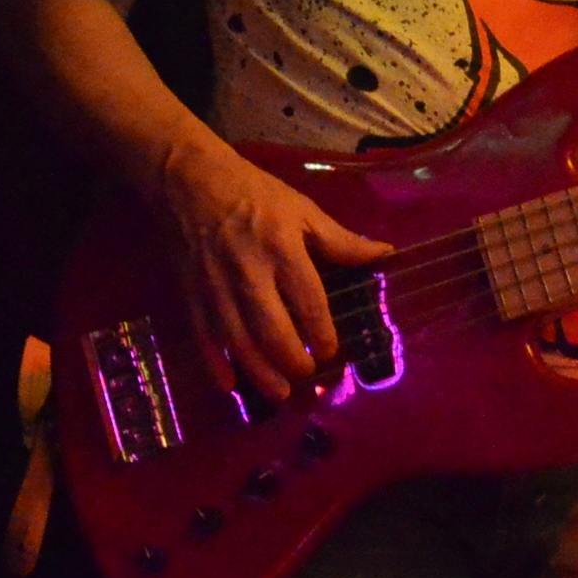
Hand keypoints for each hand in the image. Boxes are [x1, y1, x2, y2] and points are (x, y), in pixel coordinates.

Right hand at [160, 134, 391, 401]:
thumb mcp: (304, 211)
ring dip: (259, 371)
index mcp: (283, 251)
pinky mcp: (192, 294)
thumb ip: (341, 241)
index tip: (331, 351)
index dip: (320, 331)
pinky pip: (203, 336)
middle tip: (306, 375)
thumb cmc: (256, 196)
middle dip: (291, 359)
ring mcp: (216, 288)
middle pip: (271, 328)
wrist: (191, 183)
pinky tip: (229, 386)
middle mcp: (250, 274)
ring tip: (279, 393)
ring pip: (238, 339)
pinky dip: (215, 364)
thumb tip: (385, 253)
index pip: (308, 300)